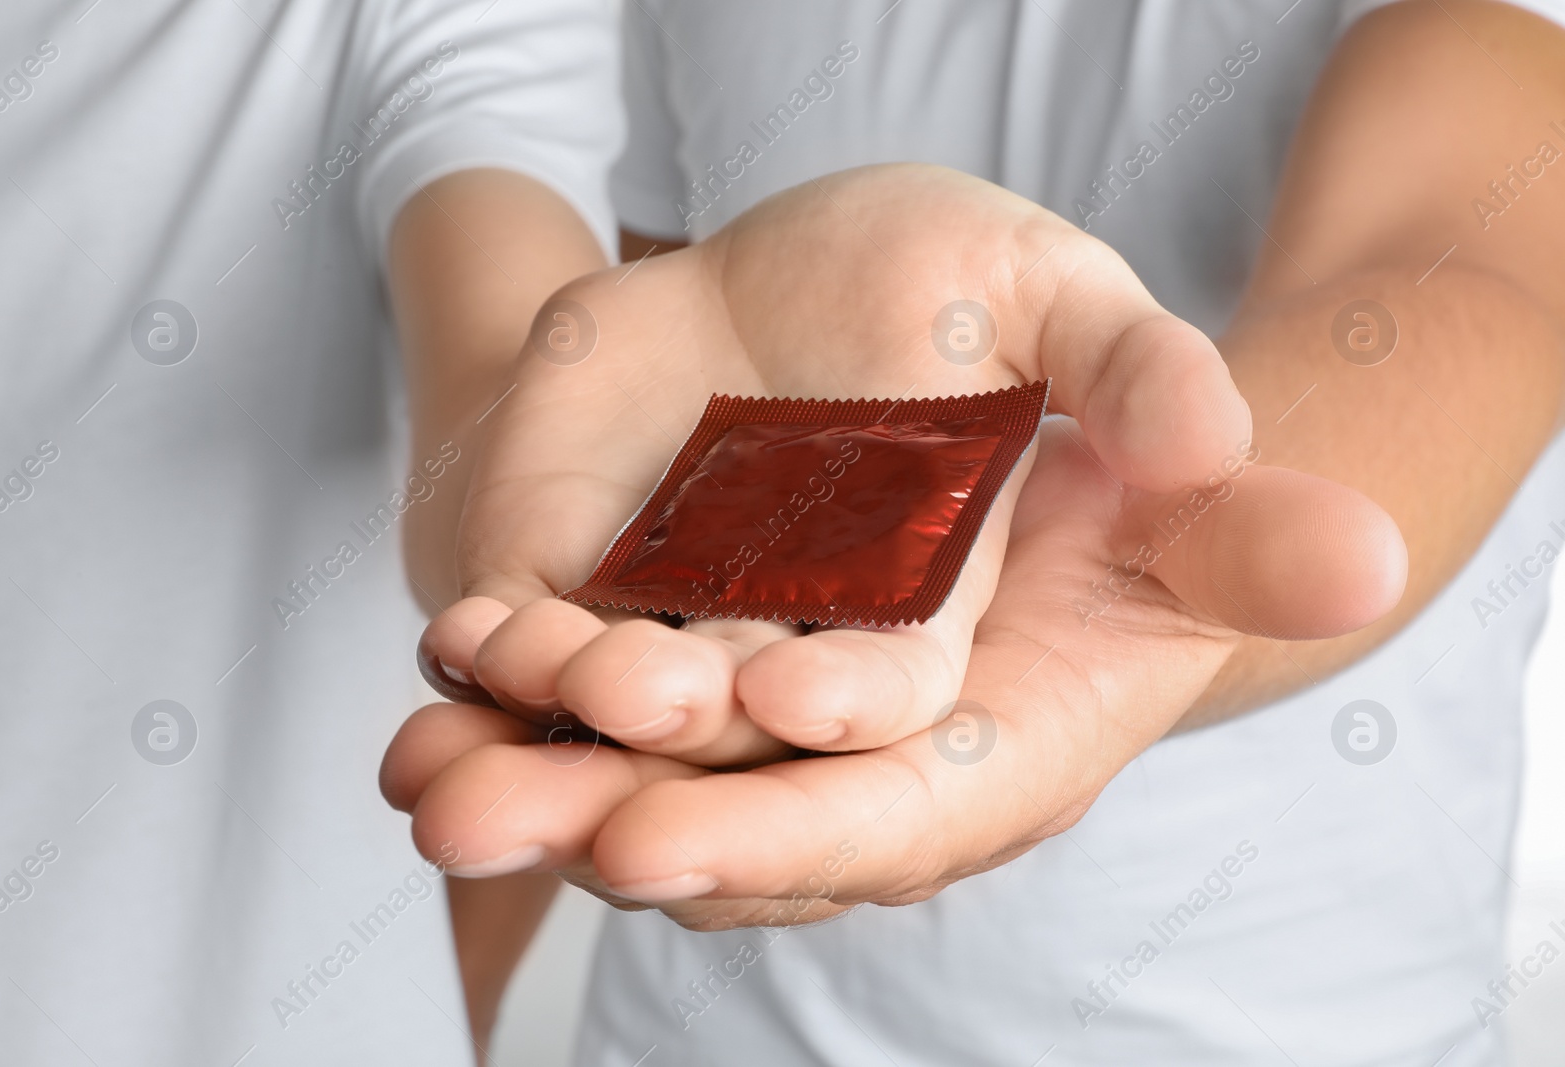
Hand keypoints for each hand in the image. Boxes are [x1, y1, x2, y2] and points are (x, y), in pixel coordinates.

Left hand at [383, 422, 1403, 916]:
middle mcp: (868, 767)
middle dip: (620, 828)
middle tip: (491, 826)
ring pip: (645, 779)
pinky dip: (518, 705)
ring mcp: (773, 724)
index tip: (671, 830)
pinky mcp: (708, 660)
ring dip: (532, 785)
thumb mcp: (1176, 473)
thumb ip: (1242, 522)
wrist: (1036, 450)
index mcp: (987, 755)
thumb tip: (1358, 559)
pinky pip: (603, 708)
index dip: (790, 826)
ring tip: (425, 782)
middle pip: (737, 821)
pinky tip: (437, 692)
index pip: (889, 819)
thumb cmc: (1116, 482)